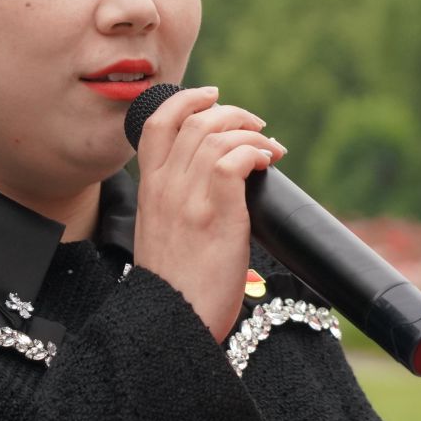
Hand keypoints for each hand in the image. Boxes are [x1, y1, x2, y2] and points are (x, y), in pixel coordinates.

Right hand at [131, 85, 286, 345]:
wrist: (173, 323)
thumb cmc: (177, 289)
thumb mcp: (165, 236)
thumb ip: (181, 204)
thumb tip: (220, 184)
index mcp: (149, 190)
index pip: (157, 123)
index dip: (186, 100)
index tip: (213, 97)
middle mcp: (163, 187)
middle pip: (193, 120)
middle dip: (231, 113)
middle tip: (257, 127)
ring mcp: (187, 198)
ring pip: (216, 134)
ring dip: (251, 133)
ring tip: (271, 149)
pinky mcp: (215, 213)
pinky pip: (234, 160)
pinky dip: (256, 152)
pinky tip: (268, 163)